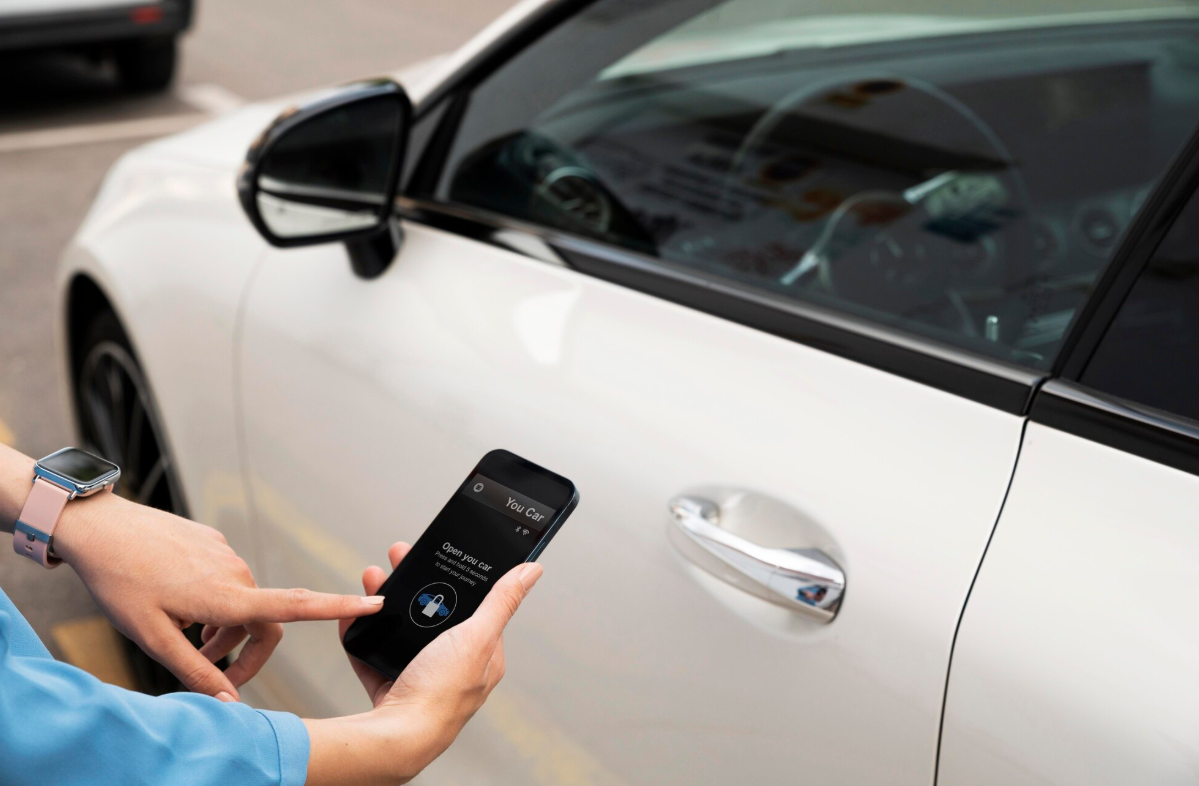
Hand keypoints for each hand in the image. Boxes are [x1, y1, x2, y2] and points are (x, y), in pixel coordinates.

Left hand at [52, 491, 384, 700]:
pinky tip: (177, 602)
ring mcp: (224, 554)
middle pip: (264, 619)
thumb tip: (230, 700)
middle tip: (212, 670)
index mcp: (226, 597)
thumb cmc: (121, 582)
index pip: (296, 606)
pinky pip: (226, 578)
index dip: (340, 607)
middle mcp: (235, 572)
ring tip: (185, 636)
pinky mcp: (212, 541)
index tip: (374, 602)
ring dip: (225, 627)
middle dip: (245, 649)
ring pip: (243, 601)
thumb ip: (195, 671)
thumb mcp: (151, 638)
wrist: (100, 529)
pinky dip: (214, 601)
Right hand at [303, 543, 541, 785]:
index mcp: (483, 656)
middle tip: (398, 558)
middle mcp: (453, 667)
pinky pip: (375, 652)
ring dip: (385, 600)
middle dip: (414, 583)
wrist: (394, 737)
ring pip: (402, 629)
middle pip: (434, 613)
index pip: (475, 607)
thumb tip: (531, 571)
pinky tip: (356, 614)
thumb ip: (501, 602)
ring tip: (373, 578)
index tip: (437, 556)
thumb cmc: (441, 693)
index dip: (456, 579)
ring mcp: (421, 677)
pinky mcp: (391, 686)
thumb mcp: (476, 637)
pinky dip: (364, 632)